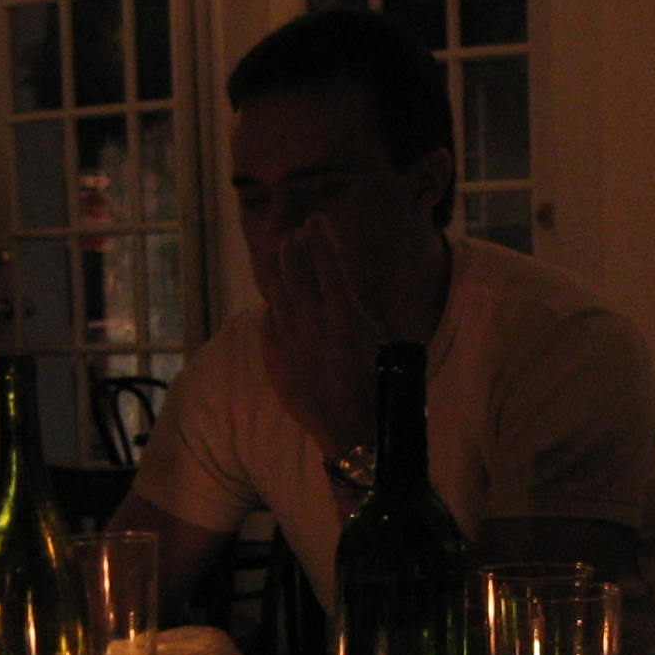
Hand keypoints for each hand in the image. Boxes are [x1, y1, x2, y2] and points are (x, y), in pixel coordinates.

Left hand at [260, 216, 379, 459]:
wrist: (355, 434)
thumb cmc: (380, 390)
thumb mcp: (385, 343)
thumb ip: (362, 312)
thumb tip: (345, 288)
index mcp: (345, 316)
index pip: (326, 260)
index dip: (319, 234)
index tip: (316, 220)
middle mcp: (313, 324)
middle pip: (292, 267)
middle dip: (293, 244)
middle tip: (297, 234)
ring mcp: (290, 342)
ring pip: (275, 291)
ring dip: (278, 269)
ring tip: (282, 255)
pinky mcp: (277, 360)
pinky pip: (269, 323)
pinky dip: (274, 307)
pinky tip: (278, 302)